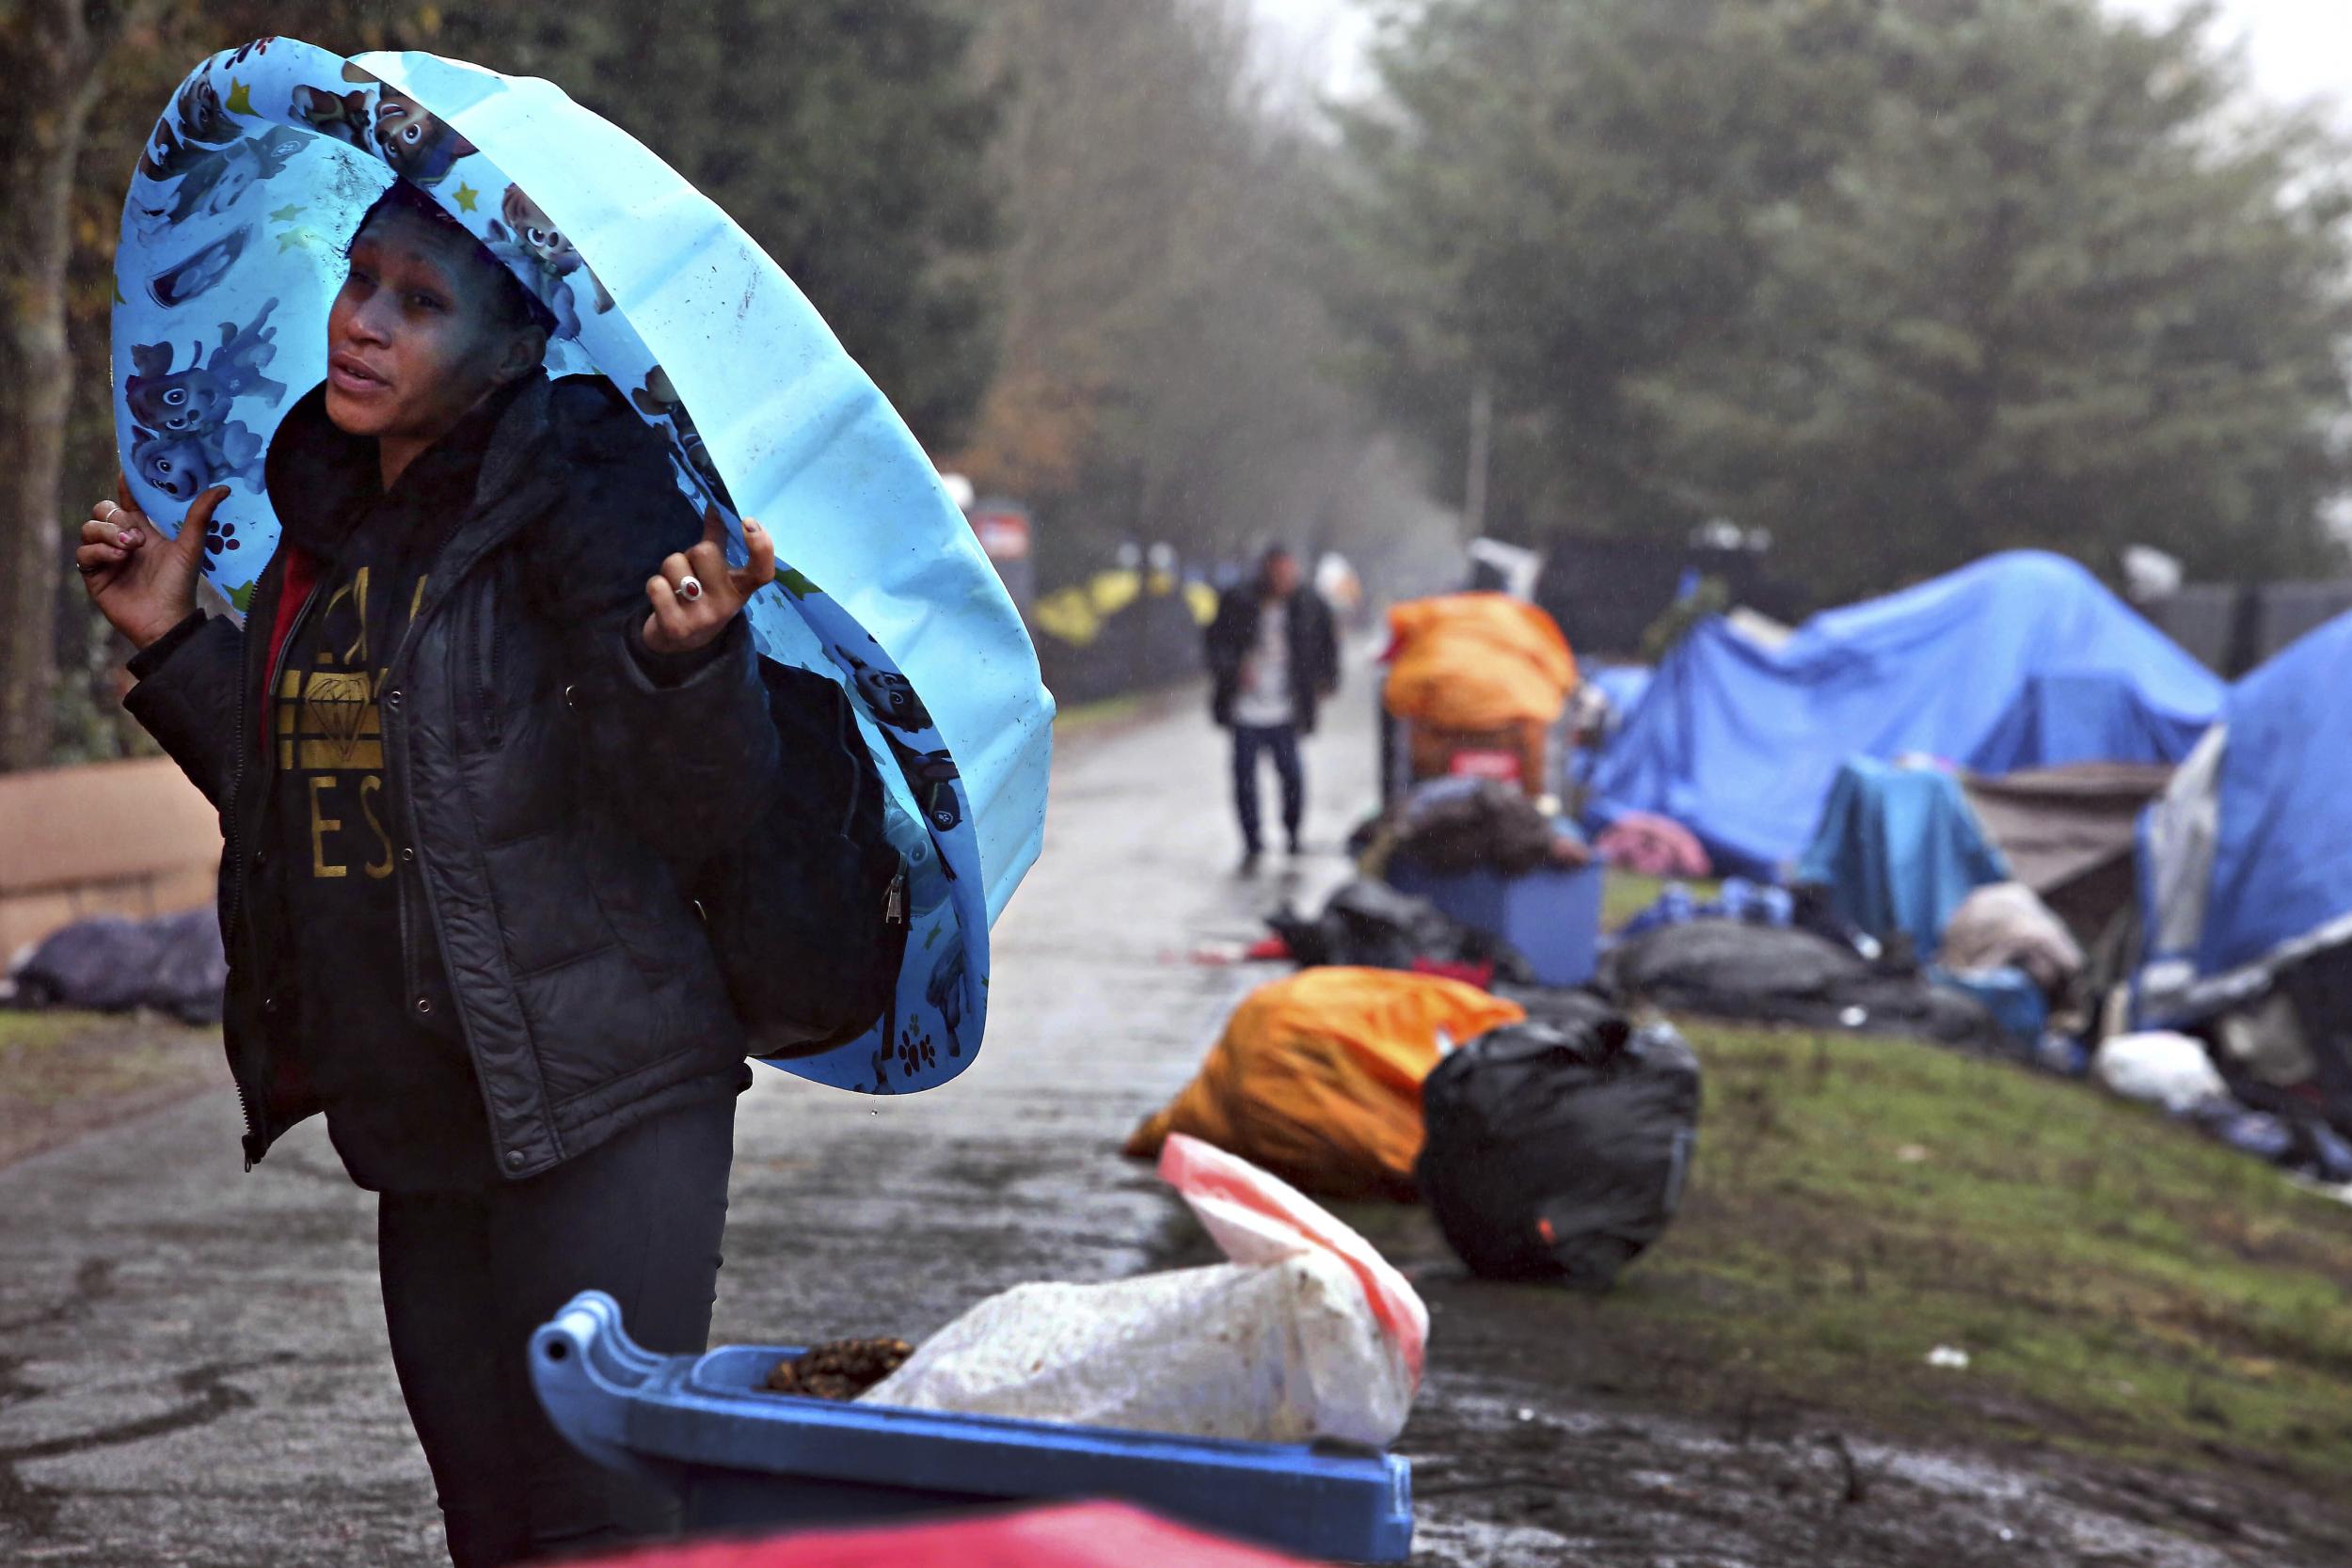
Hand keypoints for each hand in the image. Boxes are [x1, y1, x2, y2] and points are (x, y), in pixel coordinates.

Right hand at [75, 476, 220, 648]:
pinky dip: (99, 552)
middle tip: (137, 536)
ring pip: (89, 528)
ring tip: (129, 547)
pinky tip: (119, 560)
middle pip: (102, 511)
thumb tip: (223, 487)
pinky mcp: (94, 575)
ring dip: (108, 533)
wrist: (165, 621)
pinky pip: (84, 553)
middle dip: (115, 516)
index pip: (128, 503)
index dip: (125, 488)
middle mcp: (122, 541)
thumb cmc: (179, 585)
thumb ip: (200, 516)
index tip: (125, 474)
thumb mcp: (190, 547)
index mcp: (144, 532)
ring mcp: (106, 558)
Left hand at [642, 504, 775, 654]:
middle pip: (703, 552)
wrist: (680, 644)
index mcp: (741, 588)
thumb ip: (717, 540)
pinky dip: (655, 585)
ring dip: (669, 569)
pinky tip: (664, 598)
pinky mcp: (676, 626)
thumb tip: (714, 505)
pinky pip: (657, 585)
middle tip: (691, 572)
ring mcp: (703, 617)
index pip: (762, 570)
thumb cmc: (701, 597)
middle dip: (690, 554)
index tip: (749, 522)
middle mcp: (727, 604)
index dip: (760, 546)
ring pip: (675, 564)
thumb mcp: (717, 574)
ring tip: (676, 586)